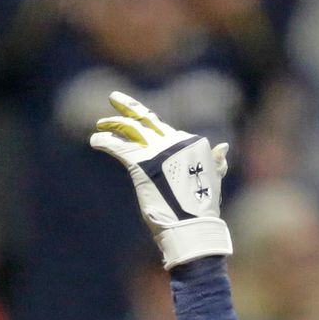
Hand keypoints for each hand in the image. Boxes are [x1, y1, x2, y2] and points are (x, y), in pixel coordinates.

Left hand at [89, 92, 230, 268]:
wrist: (191, 223)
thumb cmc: (201, 208)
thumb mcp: (212, 180)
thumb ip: (216, 162)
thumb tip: (223, 146)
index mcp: (190, 144)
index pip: (164, 130)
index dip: (149, 127)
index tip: (135, 126)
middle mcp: (174, 142)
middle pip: (147, 119)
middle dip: (129, 106)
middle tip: (114, 96)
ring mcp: (157, 151)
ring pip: (131, 130)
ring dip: (113, 124)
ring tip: (99, 123)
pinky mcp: (142, 164)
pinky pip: (119, 148)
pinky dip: (106, 142)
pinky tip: (95, 140)